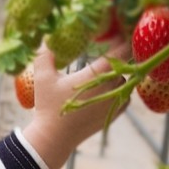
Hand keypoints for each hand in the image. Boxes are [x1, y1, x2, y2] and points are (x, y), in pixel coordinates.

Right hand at [22, 38, 129, 168]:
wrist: (55, 138)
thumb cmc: (48, 106)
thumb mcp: (42, 77)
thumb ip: (45, 55)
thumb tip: (48, 39)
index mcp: (97, 75)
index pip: (122, 51)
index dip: (124, 38)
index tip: (120, 30)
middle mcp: (111, 87)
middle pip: (126, 64)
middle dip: (120, 54)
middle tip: (113, 44)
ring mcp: (114, 102)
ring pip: (125, 80)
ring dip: (119, 73)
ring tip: (109, 67)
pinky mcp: (114, 113)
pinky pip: (125, 95)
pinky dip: (120, 88)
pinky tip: (109, 85)